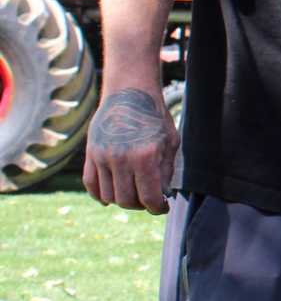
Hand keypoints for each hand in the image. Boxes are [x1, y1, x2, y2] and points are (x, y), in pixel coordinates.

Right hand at [83, 87, 177, 214]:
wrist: (129, 93)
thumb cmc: (155, 117)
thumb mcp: (170, 143)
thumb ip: (166, 171)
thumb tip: (162, 196)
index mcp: (145, 157)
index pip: (149, 197)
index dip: (158, 208)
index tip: (162, 207)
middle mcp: (121, 159)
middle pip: (127, 200)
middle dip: (141, 205)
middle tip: (149, 200)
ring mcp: (102, 157)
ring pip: (109, 196)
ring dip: (122, 200)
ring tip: (134, 193)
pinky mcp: (90, 153)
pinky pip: (90, 184)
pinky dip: (100, 194)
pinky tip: (112, 195)